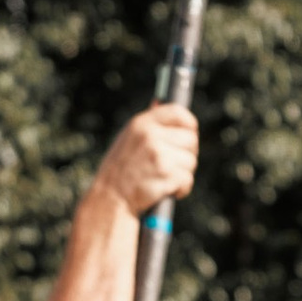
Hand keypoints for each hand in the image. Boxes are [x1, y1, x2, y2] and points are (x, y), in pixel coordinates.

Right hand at [91, 104, 199, 221]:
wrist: (110, 199)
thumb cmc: (120, 170)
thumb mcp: (128, 138)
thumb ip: (147, 124)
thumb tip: (159, 101)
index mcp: (142, 123)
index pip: (178, 113)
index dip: (189, 125)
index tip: (190, 134)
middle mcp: (150, 135)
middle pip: (191, 140)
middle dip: (187, 154)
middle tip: (174, 165)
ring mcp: (159, 155)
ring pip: (191, 161)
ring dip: (183, 174)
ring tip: (165, 179)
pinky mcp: (166, 175)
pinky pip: (187, 180)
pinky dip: (181, 189)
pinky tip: (167, 191)